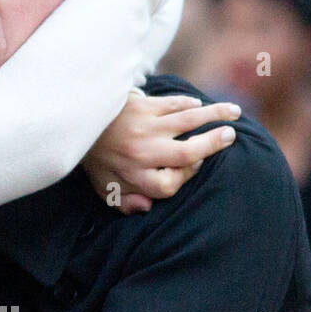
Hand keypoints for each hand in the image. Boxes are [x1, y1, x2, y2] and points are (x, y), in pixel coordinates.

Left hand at [83, 92, 239, 213]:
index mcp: (134, 176)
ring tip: (234, 114)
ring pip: (188, 121)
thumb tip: (147, 208)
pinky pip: (173, 104)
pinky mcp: (142, 106)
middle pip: (187, 153)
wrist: (76, 123)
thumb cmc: (96, 159)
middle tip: (230, 136)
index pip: (169, 185)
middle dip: (212, 145)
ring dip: (214, 116)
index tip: (194, 166)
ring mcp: (144, 127)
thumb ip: (126, 202)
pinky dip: (189, 103)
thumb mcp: (105, 189)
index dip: (185, 177)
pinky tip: (200, 105)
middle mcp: (143, 153)